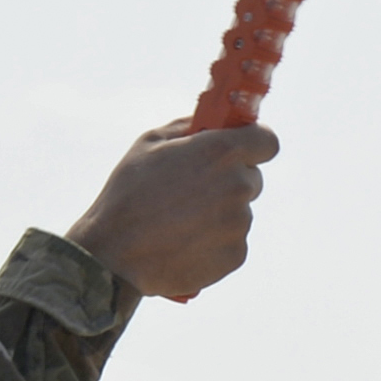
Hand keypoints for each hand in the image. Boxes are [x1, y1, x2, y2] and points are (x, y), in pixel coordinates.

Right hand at [66, 120, 279, 303]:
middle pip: (252, 178)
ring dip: (219, 214)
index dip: (254, 144)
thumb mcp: (149, 144)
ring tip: (179, 223)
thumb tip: (210, 124)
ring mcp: (239, 223)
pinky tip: (183, 243)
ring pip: (239, 212)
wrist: (114, 256)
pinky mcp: (235, 255)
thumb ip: (188, 127)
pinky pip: (232, 242)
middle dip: (229, 180)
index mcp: (221, 152)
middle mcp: (237, 186)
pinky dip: (214, 243)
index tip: (243, 150)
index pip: (266, 141)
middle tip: (194, 191)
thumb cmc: (127, 195)